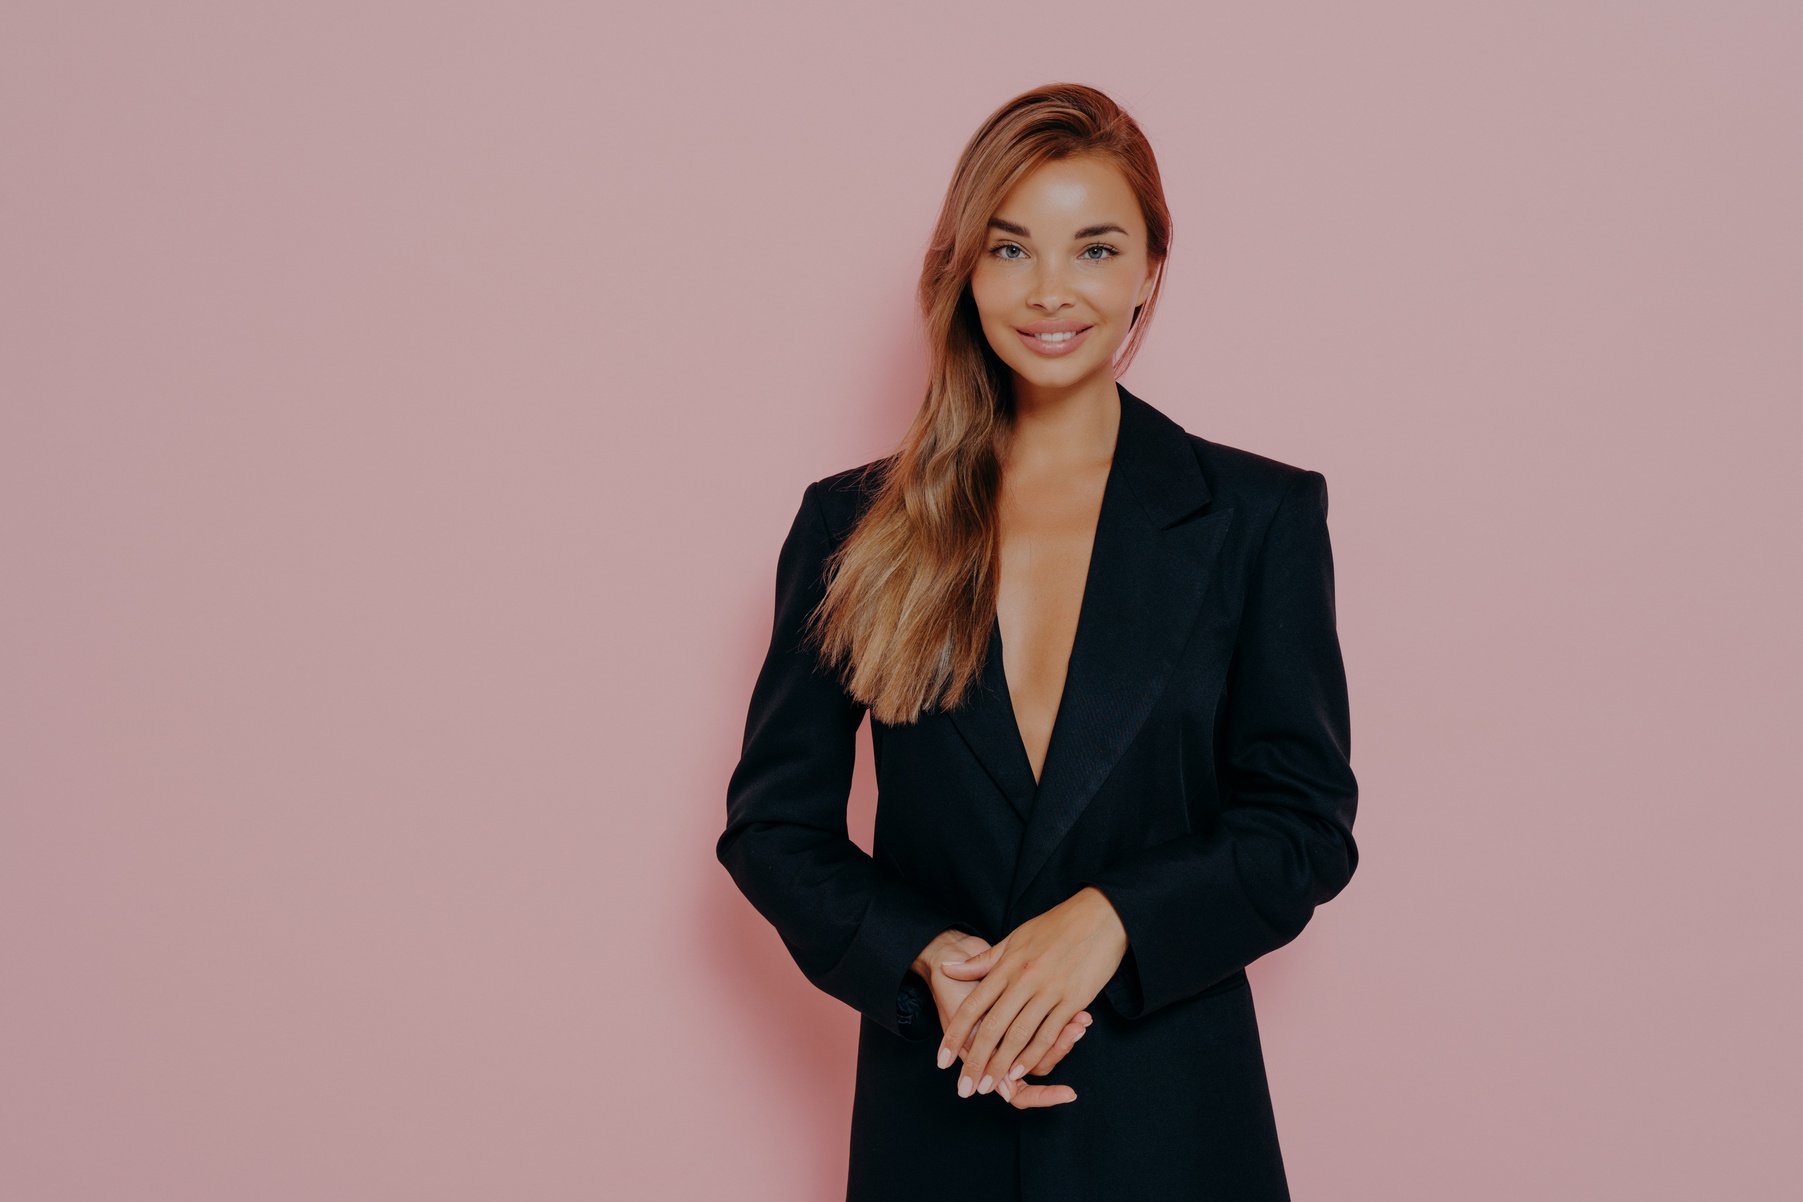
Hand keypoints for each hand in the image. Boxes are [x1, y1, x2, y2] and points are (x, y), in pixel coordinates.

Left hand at [914, 929, 1091, 1107]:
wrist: (1099, 915)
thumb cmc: (1056, 926)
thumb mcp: (1014, 939)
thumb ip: (983, 961)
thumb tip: (949, 969)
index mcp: (1007, 965)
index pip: (973, 1005)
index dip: (956, 1035)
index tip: (942, 1059)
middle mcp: (1023, 979)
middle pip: (992, 1027)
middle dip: (976, 1061)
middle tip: (964, 1087)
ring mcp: (1049, 990)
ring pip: (1019, 1035)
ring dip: (1002, 1065)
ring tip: (988, 1086)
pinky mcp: (1073, 999)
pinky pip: (1049, 1032)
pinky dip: (1034, 1054)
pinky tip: (1021, 1071)